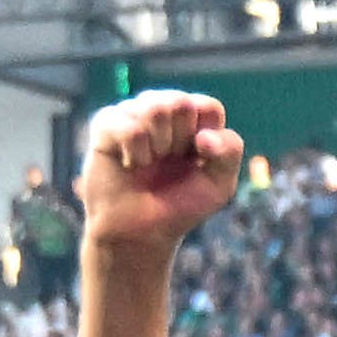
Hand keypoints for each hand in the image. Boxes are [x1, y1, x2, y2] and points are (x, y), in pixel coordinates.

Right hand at [76, 89, 242, 255]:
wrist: (139, 234)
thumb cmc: (179, 206)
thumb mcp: (219, 185)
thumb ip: (230, 152)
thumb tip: (204, 135)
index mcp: (192, 118)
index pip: (209, 107)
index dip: (206, 140)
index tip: (196, 162)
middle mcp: (162, 108)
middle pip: (180, 103)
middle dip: (179, 142)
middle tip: (168, 162)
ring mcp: (133, 112)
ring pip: (153, 108)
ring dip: (158, 147)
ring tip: (149, 164)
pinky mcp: (106, 122)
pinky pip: (129, 127)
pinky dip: (136, 154)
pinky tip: (131, 165)